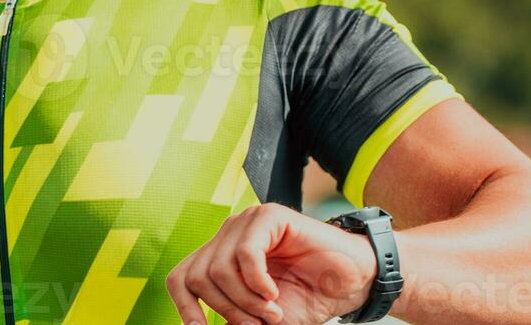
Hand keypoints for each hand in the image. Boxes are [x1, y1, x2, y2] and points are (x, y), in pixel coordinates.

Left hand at [165, 202, 377, 324]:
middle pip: (198, 275)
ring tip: (272, 311)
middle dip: (224, 309)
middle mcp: (230, 234)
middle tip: (257, 323)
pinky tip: (274, 294)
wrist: (349, 281)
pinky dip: (257, 282)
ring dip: (245, 301)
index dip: (184, 308)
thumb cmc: (306, 297)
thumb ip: (236, 320)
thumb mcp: (261, 318)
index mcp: (223, 255)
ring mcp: (248, 221)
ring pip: (220, 267)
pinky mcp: (270, 216)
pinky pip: (245, 253)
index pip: (182, 276)